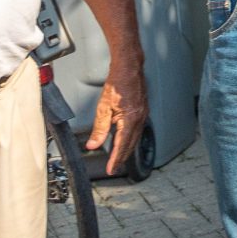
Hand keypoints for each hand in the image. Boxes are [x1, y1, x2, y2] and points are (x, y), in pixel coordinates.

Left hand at [88, 59, 148, 175]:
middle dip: (122, 158)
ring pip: (135, 138)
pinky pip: (137, 130)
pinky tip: (125, 140)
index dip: (116, 159)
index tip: (111, 169)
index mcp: (130, 119)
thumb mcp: (103, 107)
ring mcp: (143, 116)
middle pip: (130, 145)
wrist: (129, 68)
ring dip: (126, 149)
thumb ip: (99, 128)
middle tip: (114, 168)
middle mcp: (140, 119)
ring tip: (118, 158)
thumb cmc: (118, 83)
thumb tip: (93, 144)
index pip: (122, 145)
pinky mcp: (143, 112)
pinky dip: (130, 139)